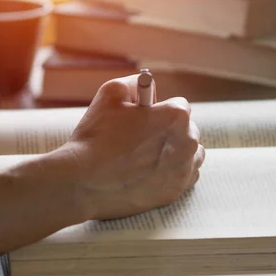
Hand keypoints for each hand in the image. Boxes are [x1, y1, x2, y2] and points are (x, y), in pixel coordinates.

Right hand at [62, 75, 204, 219]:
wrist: (84, 182)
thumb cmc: (97, 136)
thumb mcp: (111, 92)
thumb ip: (135, 83)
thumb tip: (145, 86)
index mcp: (176, 116)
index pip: (179, 106)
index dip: (159, 109)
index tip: (144, 118)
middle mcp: (187, 143)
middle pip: (188, 130)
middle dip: (170, 130)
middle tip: (143, 137)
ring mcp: (183, 171)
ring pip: (191, 154)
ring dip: (176, 151)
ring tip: (150, 154)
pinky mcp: (175, 192)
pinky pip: (186, 176)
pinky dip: (174, 172)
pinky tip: (154, 170)